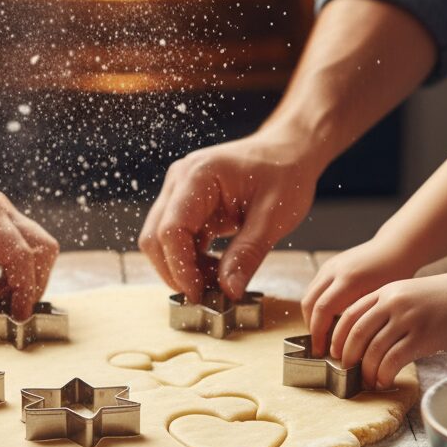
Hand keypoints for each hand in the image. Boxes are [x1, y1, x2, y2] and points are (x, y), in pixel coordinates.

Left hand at [0, 167, 57, 327]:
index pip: (23, 255)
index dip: (25, 290)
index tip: (16, 319)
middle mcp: (2, 210)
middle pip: (42, 250)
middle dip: (31, 285)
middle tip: (4, 311)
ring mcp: (2, 215)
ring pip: (35, 251)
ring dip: (21, 281)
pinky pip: (19, 251)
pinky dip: (10, 275)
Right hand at [139, 131, 316, 302]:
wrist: (290, 150)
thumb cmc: (286, 172)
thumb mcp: (274, 217)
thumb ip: (248, 254)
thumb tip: (229, 291)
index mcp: (199, 176)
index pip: (171, 229)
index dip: (180, 267)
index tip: (199, 294)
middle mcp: (180, 181)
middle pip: (156, 237)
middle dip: (176, 272)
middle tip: (207, 296)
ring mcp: (180, 191)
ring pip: (162, 241)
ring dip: (183, 267)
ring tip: (219, 281)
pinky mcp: (187, 204)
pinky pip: (177, 238)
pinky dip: (192, 259)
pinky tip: (218, 269)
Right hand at [301, 236, 419, 355]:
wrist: (395, 246)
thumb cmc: (396, 274)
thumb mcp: (382, 298)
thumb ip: (363, 316)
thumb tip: (350, 344)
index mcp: (349, 280)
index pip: (322, 310)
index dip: (318, 333)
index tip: (322, 351)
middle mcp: (334, 271)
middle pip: (309, 303)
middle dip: (311, 327)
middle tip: (320, 347)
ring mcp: (329, 266)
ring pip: (309, 296)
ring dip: (312, 317)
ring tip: (323, 335)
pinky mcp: (329, 265)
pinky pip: (315, 289)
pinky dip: (316, 306)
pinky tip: (329, 318)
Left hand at [330, 272, 446, 389]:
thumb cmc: (442, 299)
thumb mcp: (407, 293)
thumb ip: (385, 308)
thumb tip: (364, 338)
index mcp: (384, 292)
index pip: (349, 315)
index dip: (337, 337)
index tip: (334, 353)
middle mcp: (392, 303)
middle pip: (356, 332)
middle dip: (347, 356)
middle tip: (345, 371)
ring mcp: (408, 319)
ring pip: (373, 348)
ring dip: (366, 370)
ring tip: (367, 380)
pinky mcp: (424, 336)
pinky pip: (394, 359)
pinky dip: (384, 373)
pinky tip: (384, 381)